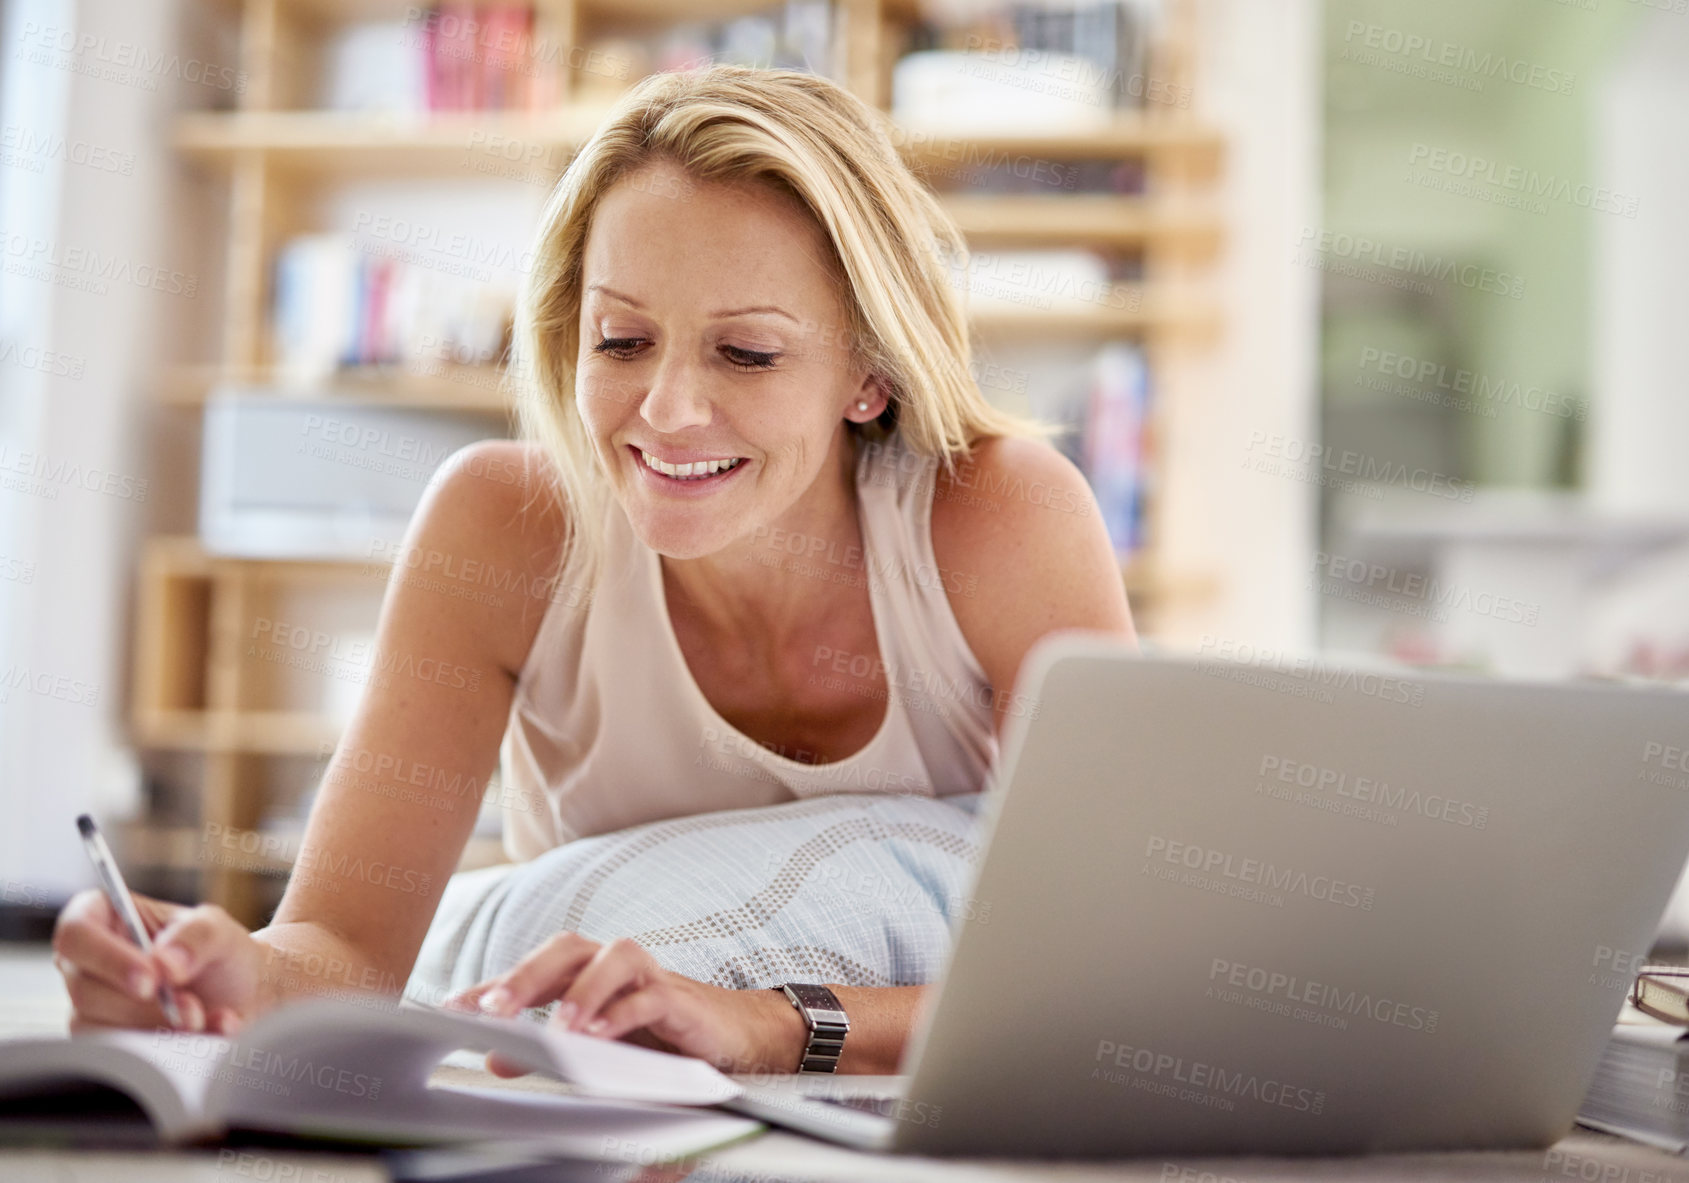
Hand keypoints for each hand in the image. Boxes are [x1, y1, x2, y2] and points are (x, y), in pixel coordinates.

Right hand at [52, 889, 263, 1035]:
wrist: (242, 994)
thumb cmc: (221, 952)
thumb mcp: (219, 930)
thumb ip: (197, 936)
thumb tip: (165, 962)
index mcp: (102, 915)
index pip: (76, 933)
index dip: (109, 959)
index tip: (151, 981)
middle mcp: (86, 960)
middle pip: (84, 989)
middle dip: (144, 1005)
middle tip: (191, 1006)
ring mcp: (89, 1003)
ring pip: (98, 1026)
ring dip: (156, 1027)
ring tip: (202, 1017)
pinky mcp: (102, 1037)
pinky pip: (117, 1052)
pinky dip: (163, 1047)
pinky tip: (202, 1034)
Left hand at [445, 932, 805, 1076]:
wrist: (739, 1042)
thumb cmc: (667, 1050)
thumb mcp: (610, 1070)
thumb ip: (568, 1078)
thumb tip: (518, 1091)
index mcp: (588, 983)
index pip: (533, 976)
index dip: (491, 987)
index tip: (451, 1012)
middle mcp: (614, 971)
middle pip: (564, 949)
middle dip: (524, 975)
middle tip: (492, 1012)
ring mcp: (649, 980)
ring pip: (609, 957)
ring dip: (579, 988)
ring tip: (558, 1028)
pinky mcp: (681, 1001)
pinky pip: (650, 995)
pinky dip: (623, 1011)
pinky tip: (601, 1035)